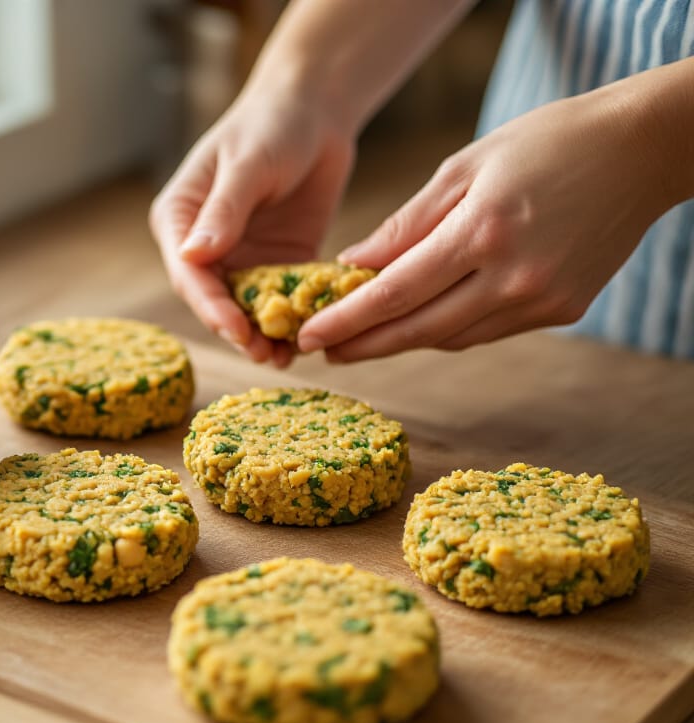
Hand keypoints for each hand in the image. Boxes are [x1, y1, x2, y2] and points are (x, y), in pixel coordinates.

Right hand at [149, 93, 354, 366]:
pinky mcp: (278, 263)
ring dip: (264, 334)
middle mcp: (205, 245)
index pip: (189, 272)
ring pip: (247, 307)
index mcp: (181, 219)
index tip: (236, 329)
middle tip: (263, 354)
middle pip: (214, 299)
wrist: (315, 109)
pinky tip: (309, 338)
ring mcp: (242, 257)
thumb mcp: (248, 164)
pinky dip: (294, 319)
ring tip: (285, 358)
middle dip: (237, 328)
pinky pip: (282, 298)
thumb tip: (193, 255)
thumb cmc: (271, 124)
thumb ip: (224, 210)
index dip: (210, 305)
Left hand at [297, 88, 672, 360]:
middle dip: (364, 345)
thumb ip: (406, 223)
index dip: (347, 321)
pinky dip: (447, 329)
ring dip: (403, 341)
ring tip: (360, 339)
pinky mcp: (563, 310)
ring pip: (452, 337)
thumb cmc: (545, 143)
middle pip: (419, 329)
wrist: (641, 151)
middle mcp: (514, 276)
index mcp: (482, 232)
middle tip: (322, 351)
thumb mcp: (465, 167)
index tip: (309, 336)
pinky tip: (419, 323)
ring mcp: (542, 299)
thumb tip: (351, 266)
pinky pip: (487, 331)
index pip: (396, 293)